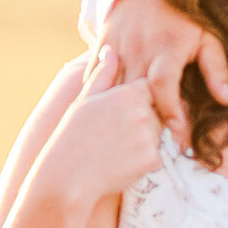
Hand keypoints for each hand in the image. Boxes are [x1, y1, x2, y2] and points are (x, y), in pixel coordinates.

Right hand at [39, 47, 163, 210]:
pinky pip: (156, 156)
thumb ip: (103, 75)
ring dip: (145, 139)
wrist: (69, 175)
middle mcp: (143, 113)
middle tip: (119, 132)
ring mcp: (150, 137)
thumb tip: (110, 51)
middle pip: (158, 110)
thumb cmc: (72, 135)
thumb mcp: (84, 100)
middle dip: (146, 118)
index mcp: (128, 94)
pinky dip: (143, 159)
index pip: (151, 86)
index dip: (142, 96)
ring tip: (117, 148)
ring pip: (158, 134)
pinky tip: (121, 161)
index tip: (130, 105)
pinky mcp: (152, 159)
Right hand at [96, 0, 227, 146]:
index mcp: (166, 47)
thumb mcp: (208, 38)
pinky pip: (97, 76)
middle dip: (145, 119)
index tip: (177, 133)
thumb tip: (227, 100)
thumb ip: (217, 69)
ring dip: (120, 111)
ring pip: (114, 87)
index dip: (169, 111)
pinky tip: (108, 113)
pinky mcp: (102, 43)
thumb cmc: (186, 16)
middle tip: (154, 142)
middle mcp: (139, 46)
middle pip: (136, 93)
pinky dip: (102, 95)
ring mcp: (118, 44)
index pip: (163, 86)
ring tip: (131, 131)